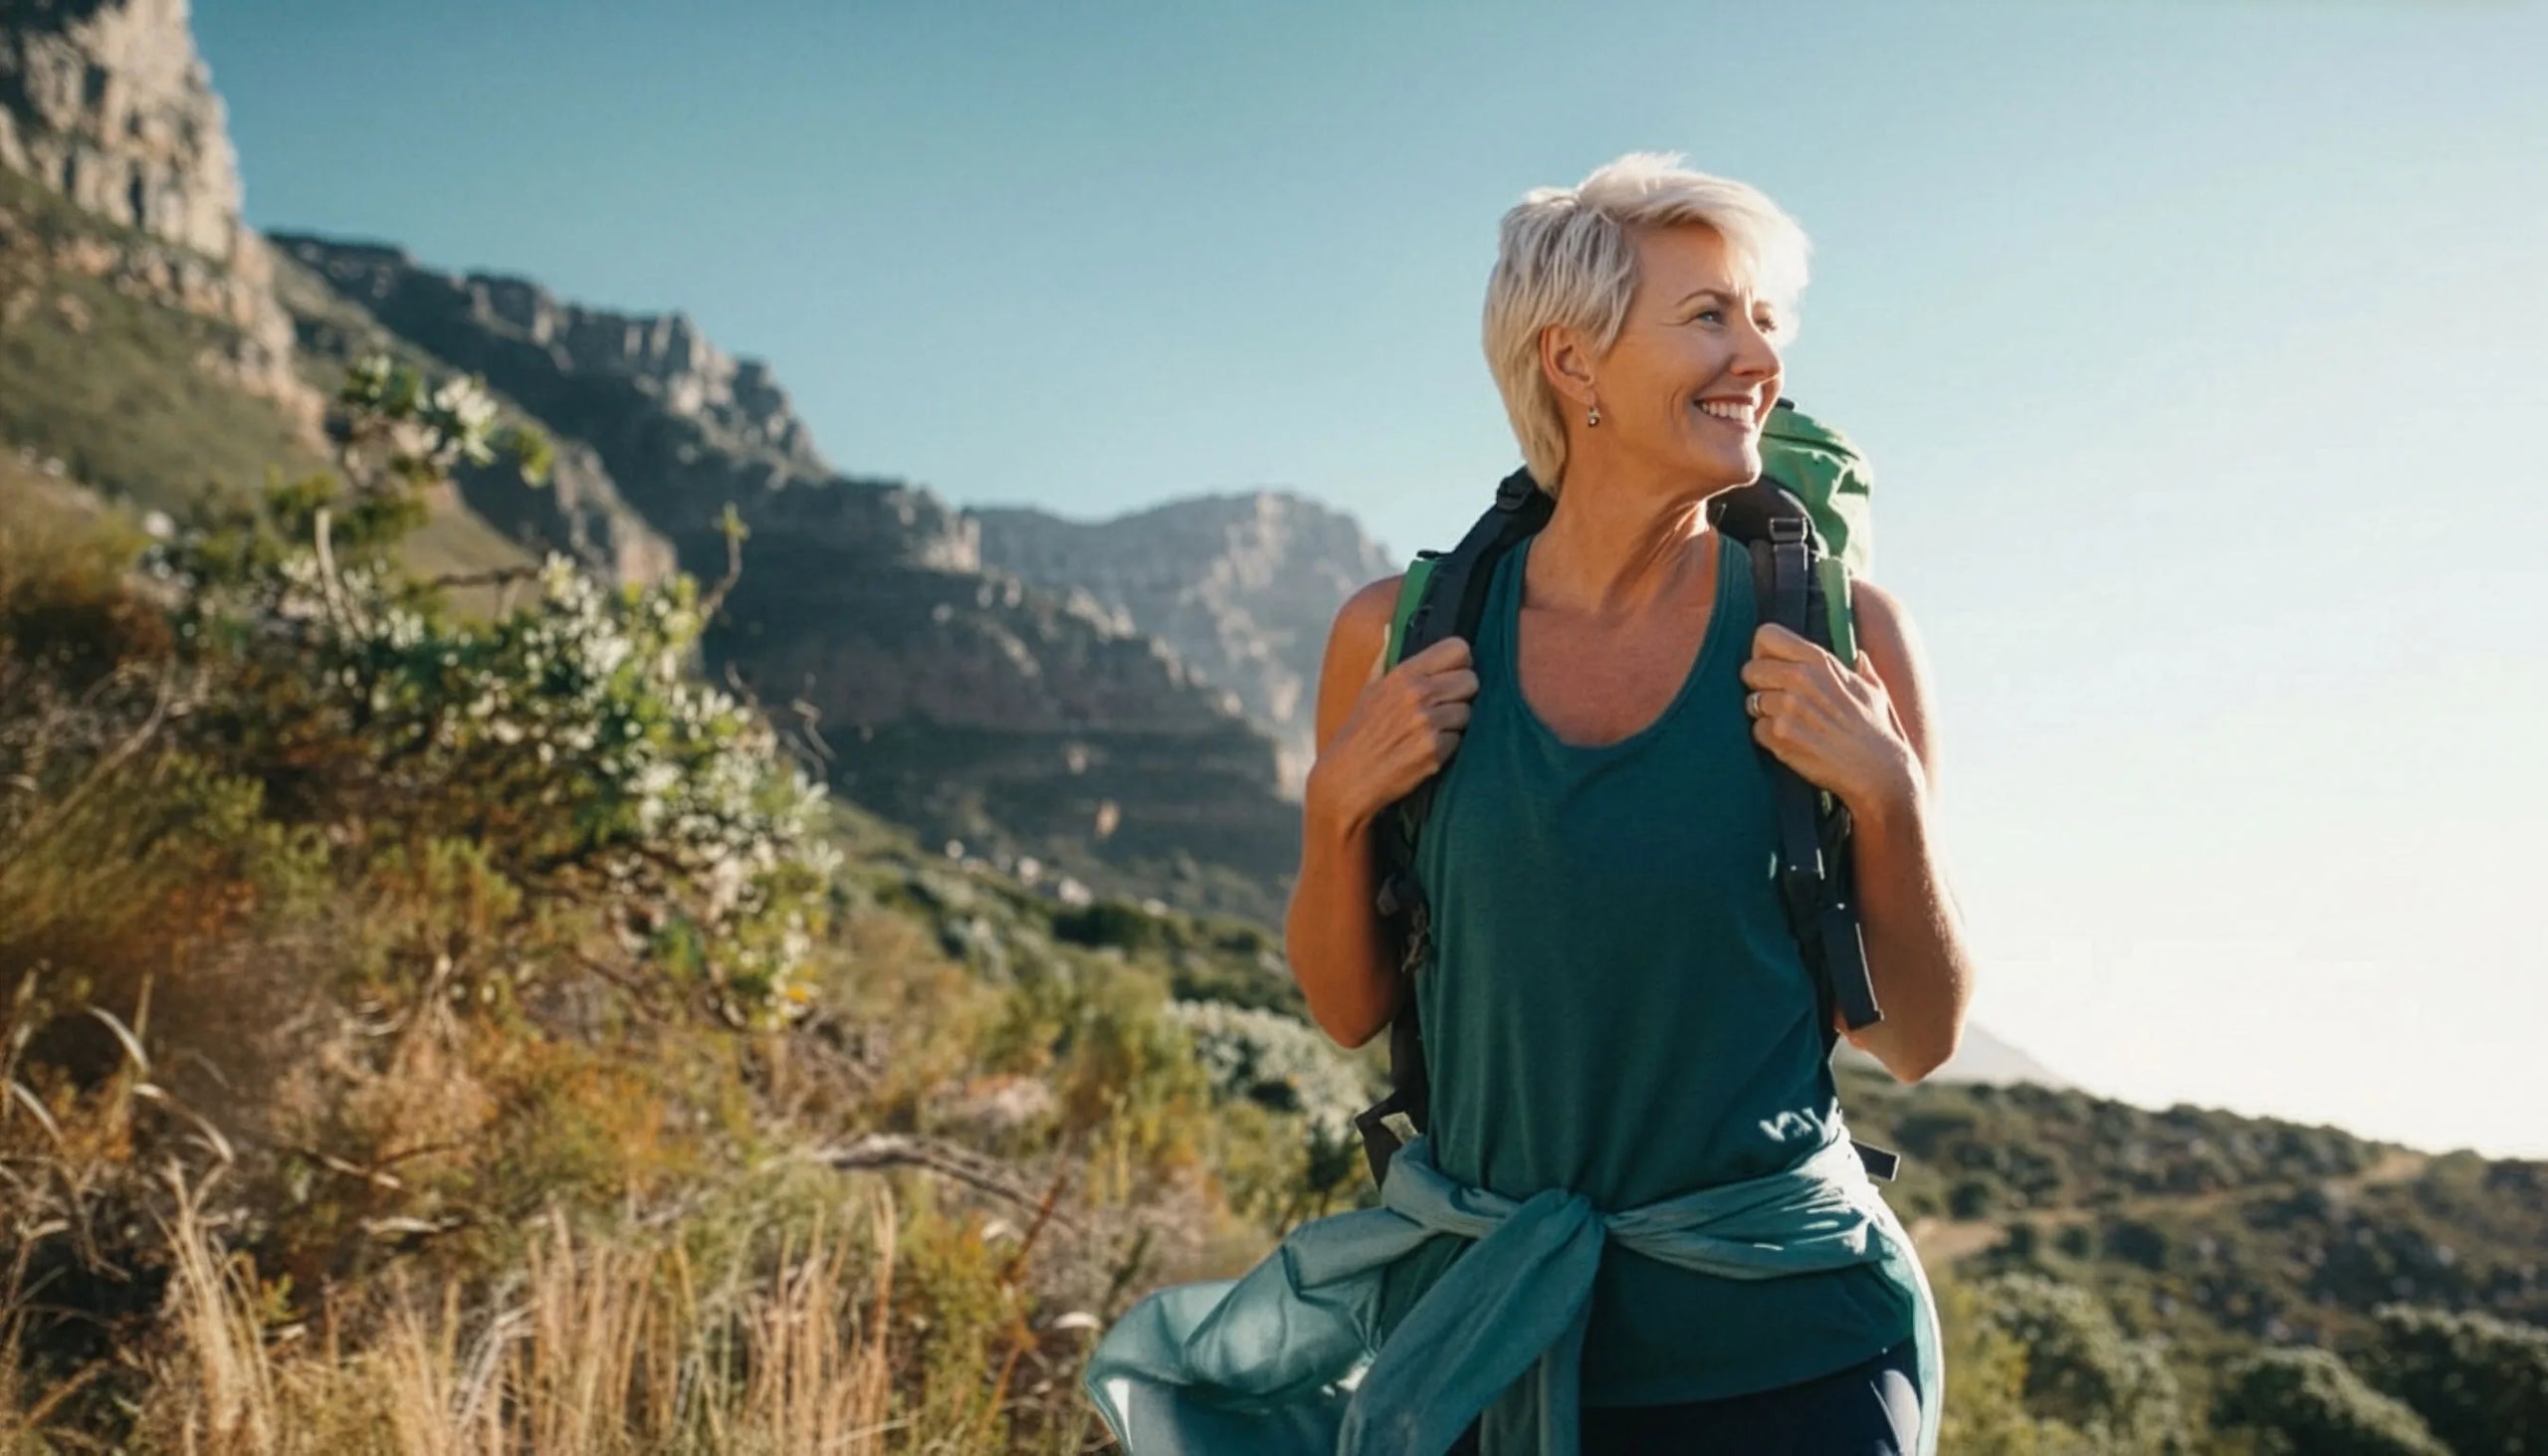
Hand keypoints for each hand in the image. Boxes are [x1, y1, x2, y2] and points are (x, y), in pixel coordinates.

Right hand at [1306, 636, 1478, 829]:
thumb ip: (1384, 658)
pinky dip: (1447, 747)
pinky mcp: (1434, 752)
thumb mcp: (1368, 689)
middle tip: (1443, 706)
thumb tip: (1390, 628)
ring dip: (1455, 723)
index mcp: (1403, 674)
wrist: (1346, 778)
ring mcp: (1427, 724)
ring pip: (1468, 712)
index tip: (1451, 674)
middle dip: (1462, 694)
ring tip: (1430, 731)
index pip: (1458, 648)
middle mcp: (1417, 694)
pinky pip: (1460, 740)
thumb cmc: (1358, 733)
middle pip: (1471, 680)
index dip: (1460, 662)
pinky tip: (1426, 751)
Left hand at [1738, 623, 1917, 818]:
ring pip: (1751, 702)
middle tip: (1777, 702)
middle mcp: (1802, 678)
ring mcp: (1789, 707)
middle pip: (1750, 670)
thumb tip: (1860, 656)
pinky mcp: (1781, 735)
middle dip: (1758, 686)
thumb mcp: (1874, 692)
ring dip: (1765, 716)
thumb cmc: (1877, 731)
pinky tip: (1792, 744)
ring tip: (1791, 727)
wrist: (1879, 772)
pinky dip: (1768, 739)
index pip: (1765, 635)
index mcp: (1820, 660)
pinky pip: (1756, 730)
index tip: (1770, 668)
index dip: (1762, 653)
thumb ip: (1861, 670)